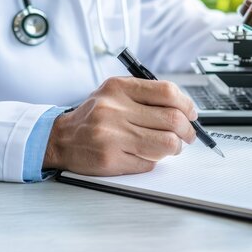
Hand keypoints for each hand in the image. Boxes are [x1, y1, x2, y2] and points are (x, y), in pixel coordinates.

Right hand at [43, 77, 197, 175]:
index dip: (187, 105)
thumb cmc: (94, 116)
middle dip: (188, 131)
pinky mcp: (110, 159)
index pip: (167, 93)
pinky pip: (149, 163)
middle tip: (187, 135)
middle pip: (173, 120)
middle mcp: (115, 110)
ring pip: (167, 144)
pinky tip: (145, 155)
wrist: (59, 138)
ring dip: (175, 148)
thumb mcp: (115, 93)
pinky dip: (154, 161)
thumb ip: (146, 96)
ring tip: (170, 147)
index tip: (192, 114)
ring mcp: (112, 136)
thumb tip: (184, 109)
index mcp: (119, 88)